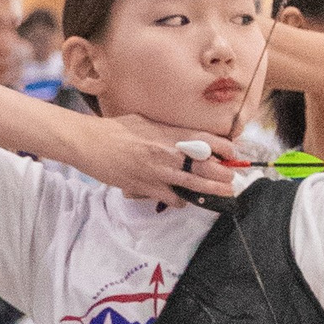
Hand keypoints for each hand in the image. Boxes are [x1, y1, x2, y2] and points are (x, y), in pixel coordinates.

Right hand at [76, 118, 249, 210]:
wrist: (90, 142)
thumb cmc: (115, 130)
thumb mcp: (146, 122)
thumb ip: (167, 131)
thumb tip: (184, 137)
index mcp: (169, 133)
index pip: (206, 139)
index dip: (224, 148)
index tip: (233, 154)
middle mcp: (168, 152)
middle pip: (207, 165)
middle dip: (224, 174)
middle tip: (232, 179)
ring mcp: (159, 171)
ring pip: (195, 185)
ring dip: (213, 191)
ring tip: (225, 193)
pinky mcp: (147, 187)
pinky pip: (173, 198)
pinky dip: (181, 201)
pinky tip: (184, 200)